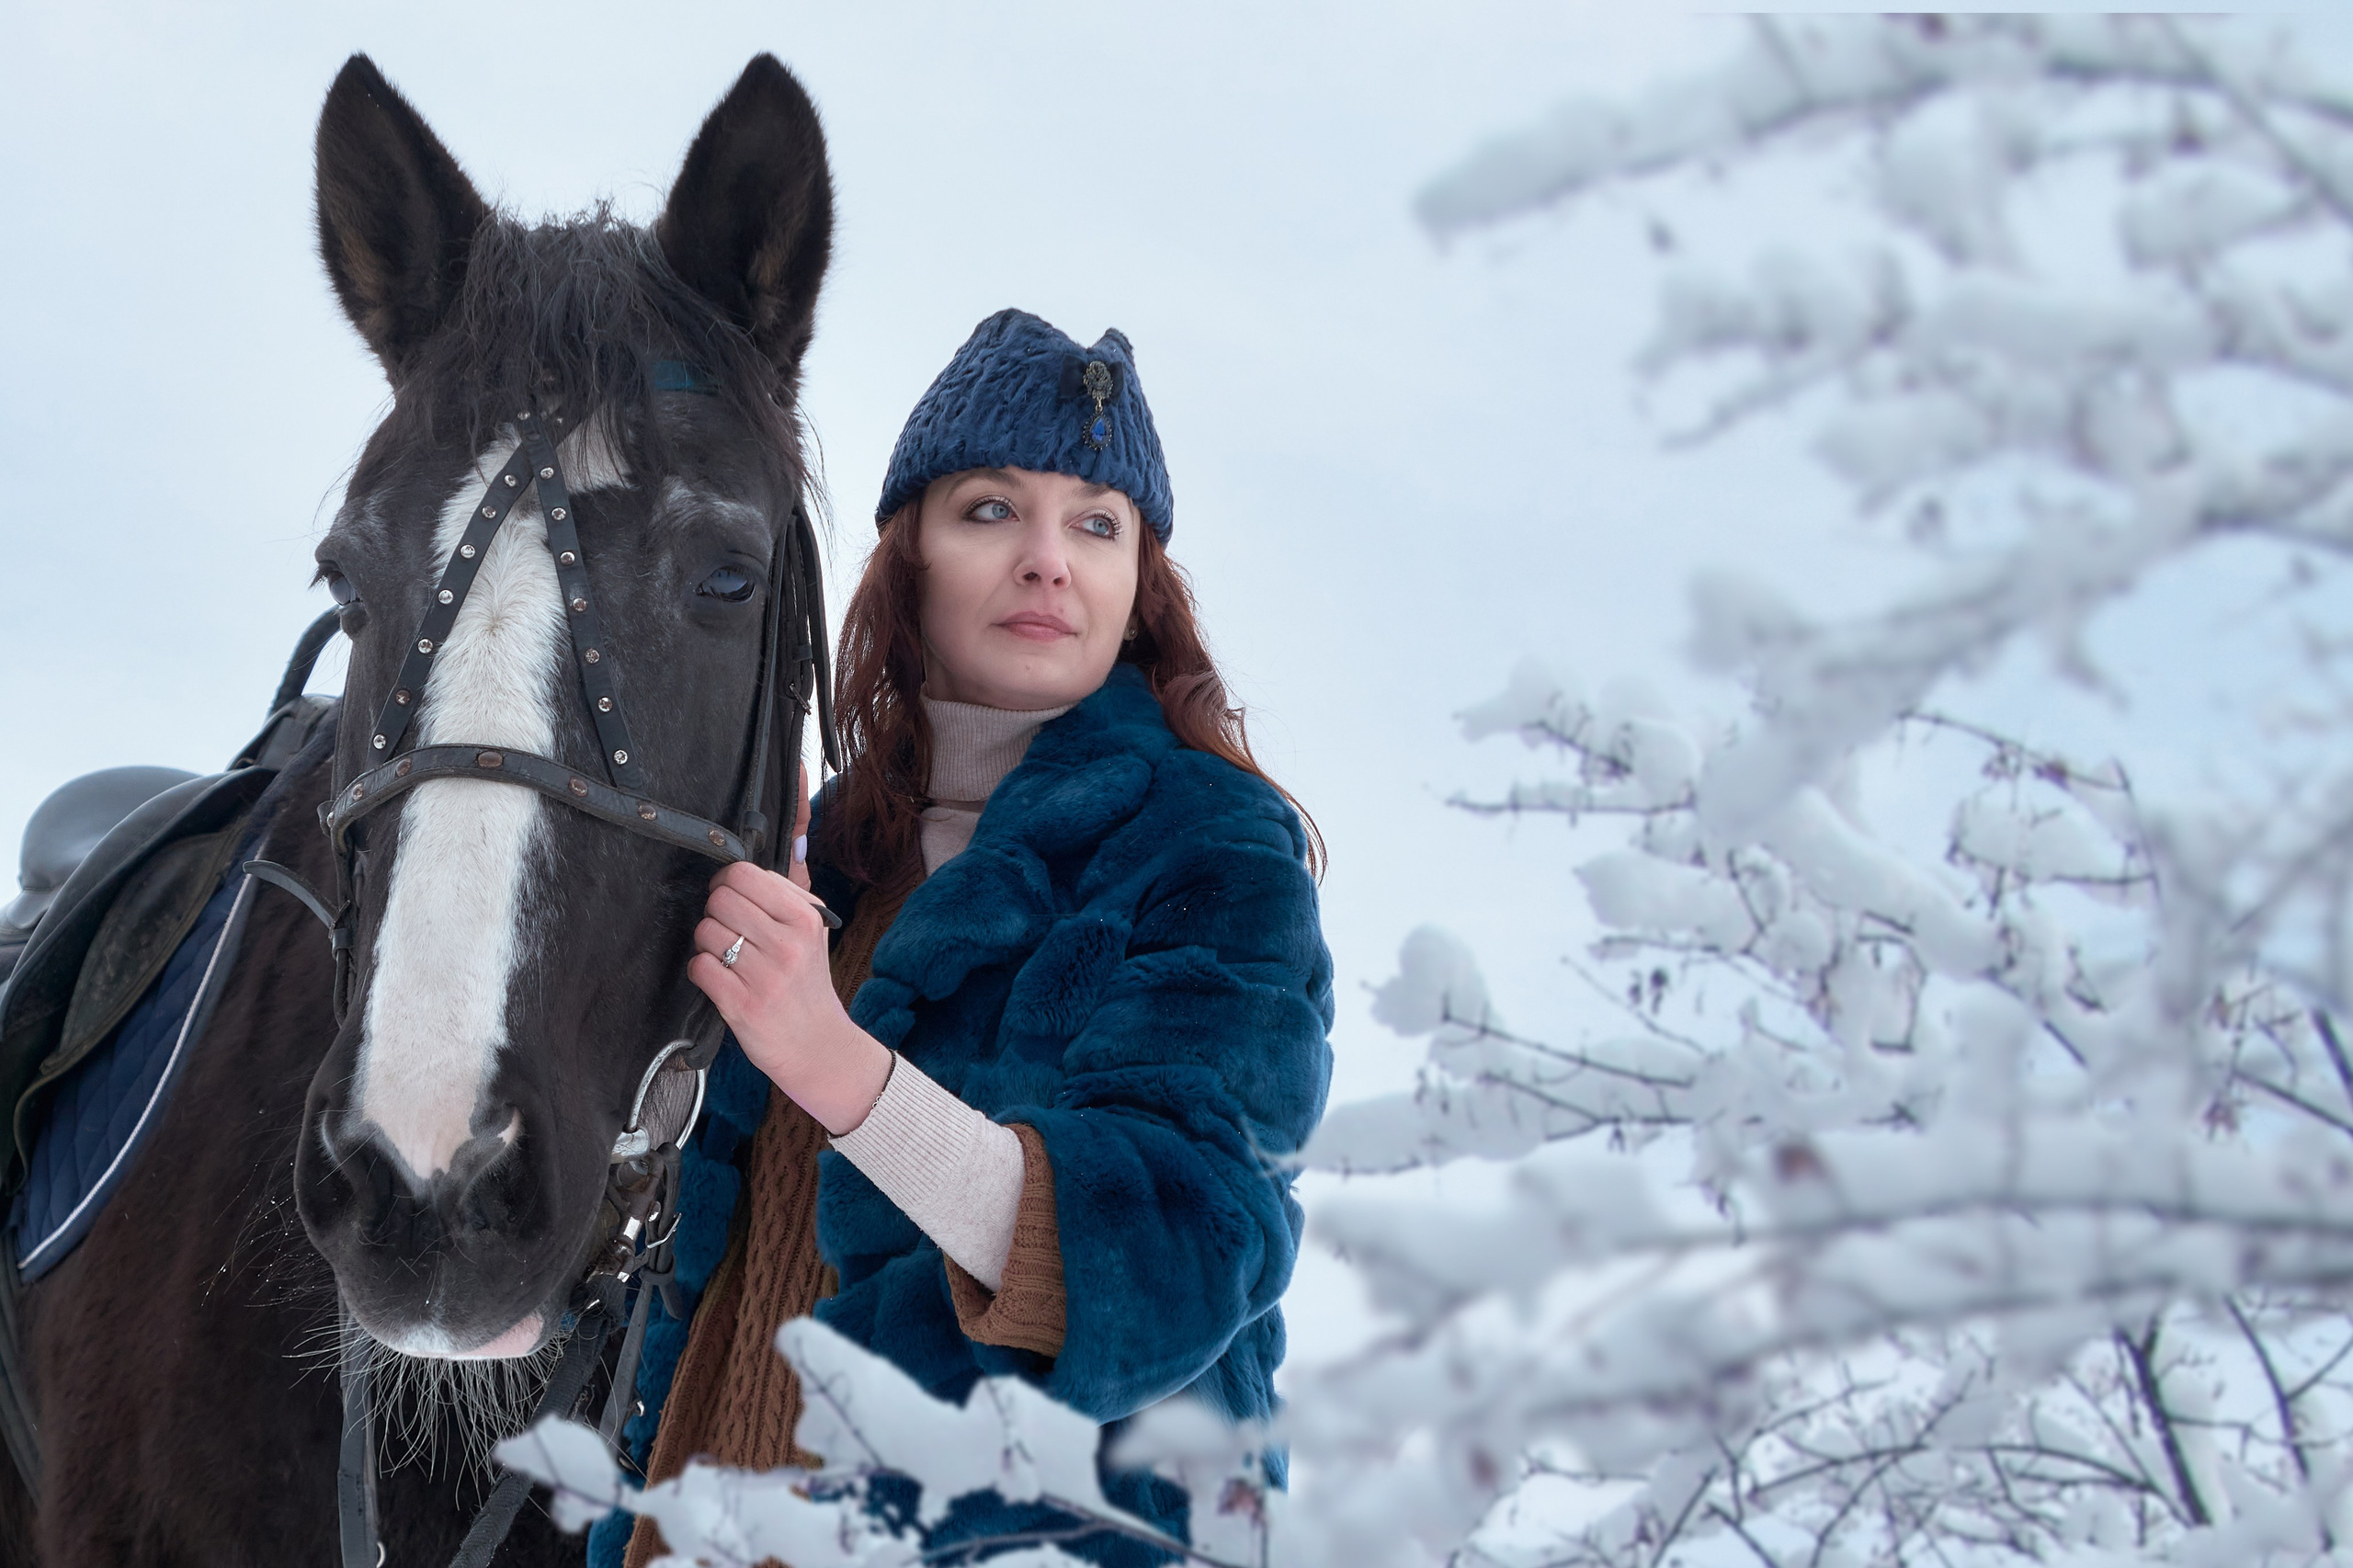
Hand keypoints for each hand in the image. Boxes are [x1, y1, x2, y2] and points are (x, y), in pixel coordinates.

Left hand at [689, 779, 890, 1135]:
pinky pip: (699, 968)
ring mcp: (765, 976)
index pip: (743, 875)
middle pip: (719, 900)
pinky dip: (702, 972)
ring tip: (729, 960)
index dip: (728, 885)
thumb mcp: (812, 931)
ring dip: (708, 946)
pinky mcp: (742, 1007)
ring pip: (705, 933)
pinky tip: (720, 981)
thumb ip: (790, 892)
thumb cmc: (808, 983)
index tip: (734, 901)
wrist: (819, 1046)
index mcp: (805, 917)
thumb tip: (777, 847)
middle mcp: (787, 944)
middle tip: (730, 933)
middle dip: (716, 915)